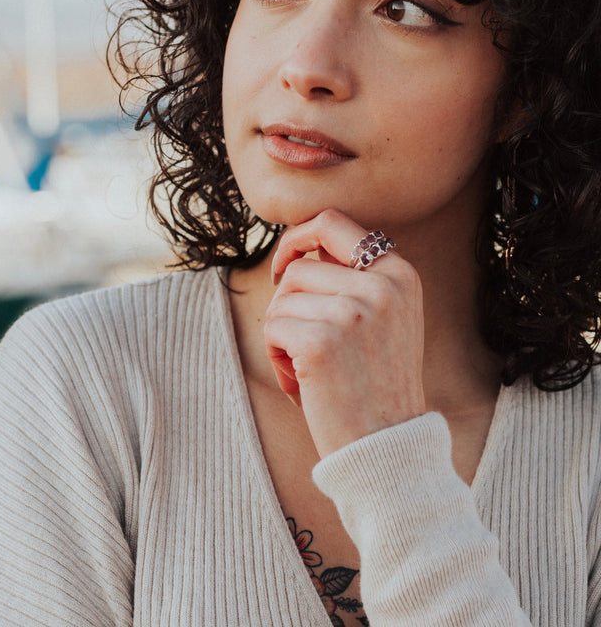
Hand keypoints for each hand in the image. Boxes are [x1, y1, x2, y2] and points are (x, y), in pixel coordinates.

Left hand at [264, 208, 425, 457]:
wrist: (388, 449)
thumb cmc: (375, 385)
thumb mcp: (387, 319)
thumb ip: (355, 279)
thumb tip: (302, 247)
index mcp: (400, 274)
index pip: (333, 222)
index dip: (297, 237)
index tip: (283, 265)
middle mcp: (382, 286)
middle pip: (299, 269)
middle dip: (288, 305)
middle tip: (302, 343)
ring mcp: (353, 312)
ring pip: (282, 300)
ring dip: (282, 334)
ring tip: (309, 369)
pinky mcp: (322, 341)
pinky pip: (272, 328)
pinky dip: (277, 355)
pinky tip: (303, 384)